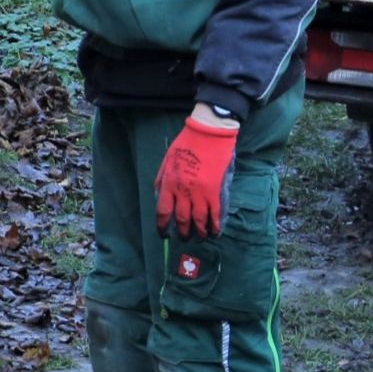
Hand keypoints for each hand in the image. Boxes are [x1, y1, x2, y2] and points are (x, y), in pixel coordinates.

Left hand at [156, 110, 239, 239]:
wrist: (208, 132)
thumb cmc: (186, 143)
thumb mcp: (166, 160)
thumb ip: (161, 179)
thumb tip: (157, 195)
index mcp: (169, 183)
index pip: (162, 211)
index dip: (162, 226)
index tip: (163, 234)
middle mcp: (182, 191)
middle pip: (181, 219)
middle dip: (182, 232)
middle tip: (184, 238)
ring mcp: (200, 192)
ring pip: (198, 219)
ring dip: (199, 231)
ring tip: (200, 237)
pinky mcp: (215, 190)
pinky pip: (215, 213)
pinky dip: (214, 224)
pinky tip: (215, 231)